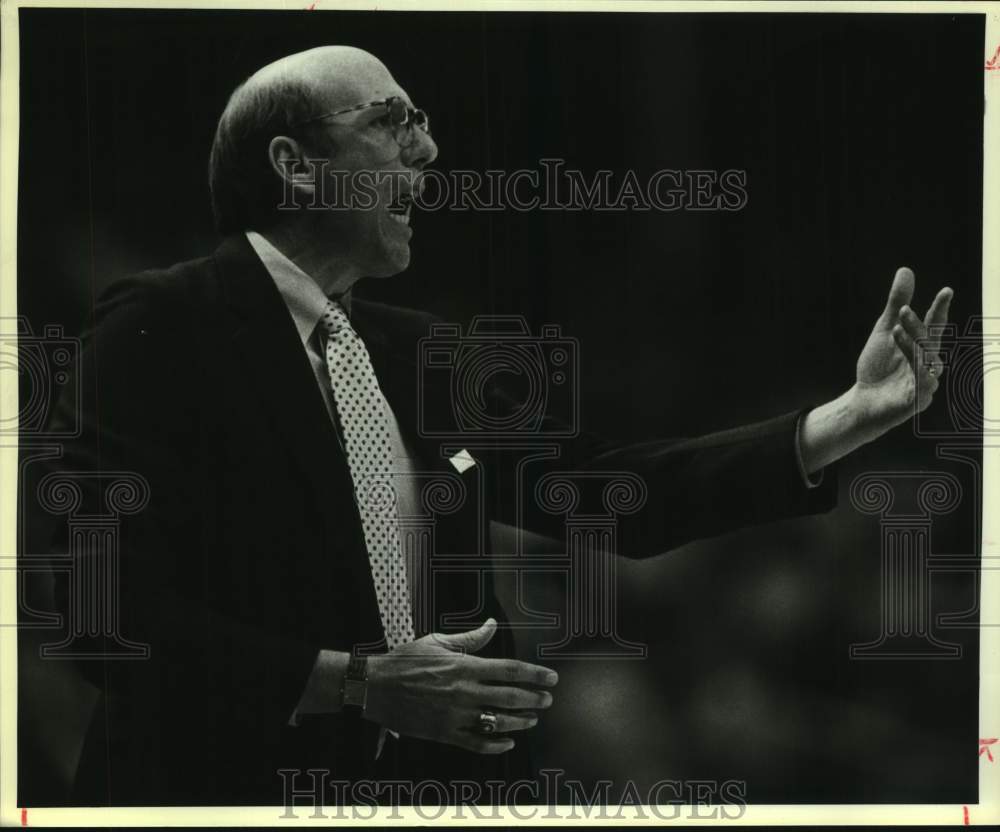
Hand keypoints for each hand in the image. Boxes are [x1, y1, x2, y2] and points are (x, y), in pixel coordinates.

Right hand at [364, 618, 557, 753]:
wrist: (375, 686)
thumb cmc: (405, 660)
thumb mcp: (438, 641)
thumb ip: (470, 638)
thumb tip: (492, 625)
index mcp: (464, 666)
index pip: (509, 670)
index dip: (534, 674)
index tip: (551, 678)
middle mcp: (463, 692)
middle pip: (509, 697)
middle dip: (534, 699)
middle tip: (547, 700)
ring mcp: (455, 715)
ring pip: (497, 722)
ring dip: (520, 721)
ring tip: (532, 719)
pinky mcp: (444, 733)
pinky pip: (477, 743)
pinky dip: (496, 745)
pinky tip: (508, 741)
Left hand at [799, 267, 953, 473]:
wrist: (863, 401)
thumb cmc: (877, 367)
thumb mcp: (884, 331)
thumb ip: (895, 304)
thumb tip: (906, 269)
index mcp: (922, 346)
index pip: (935, 325)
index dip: (940, 309)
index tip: (946, 290)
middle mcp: (928, 363)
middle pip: (929, 342)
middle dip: (918, 326)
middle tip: (902, 310)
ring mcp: (925, 383)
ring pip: (927, 363)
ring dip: (913, 346)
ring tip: (896, 330)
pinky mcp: (918, 401)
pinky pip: (923, 387)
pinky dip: (918, 374)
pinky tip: (912, 363)